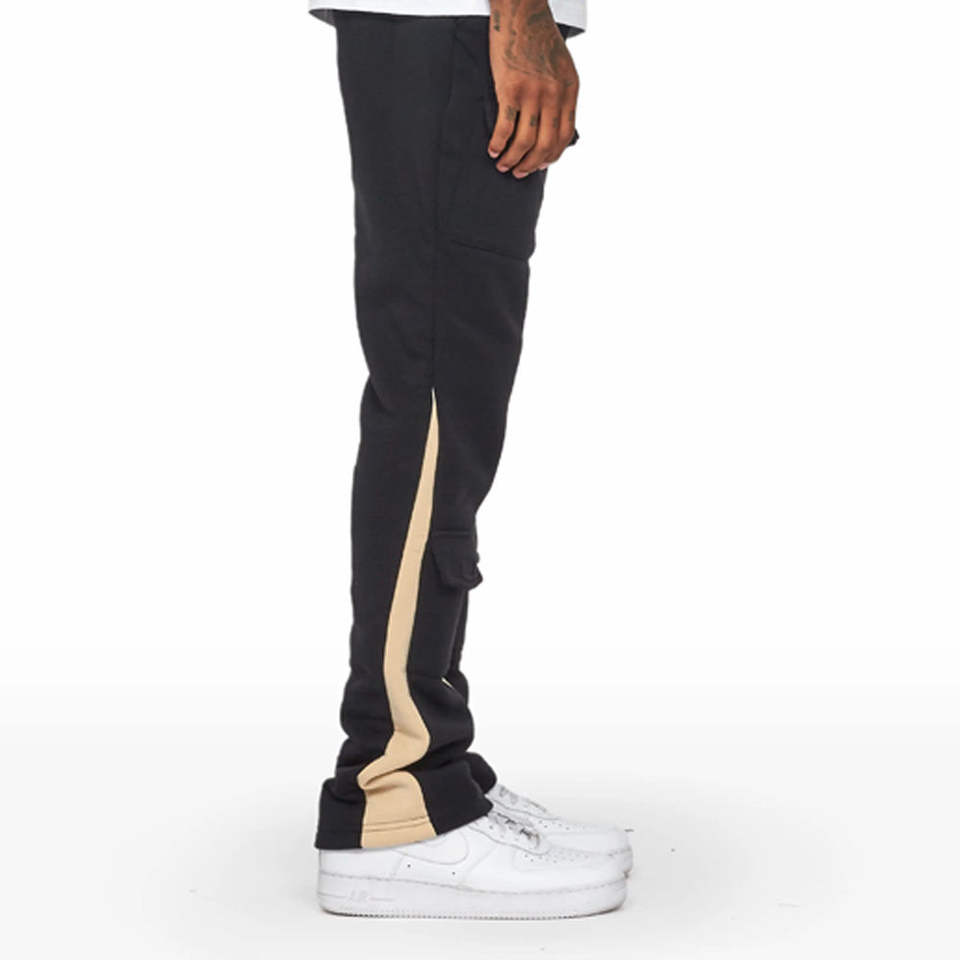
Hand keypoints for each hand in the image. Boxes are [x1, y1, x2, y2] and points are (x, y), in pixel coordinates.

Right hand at [487, 1, 579, 177]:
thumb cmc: (539, 38)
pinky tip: (492, 150)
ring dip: (513, 160)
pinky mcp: (511, 90)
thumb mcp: (562, 68)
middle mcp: (554, 95)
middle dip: (532, 165)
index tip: (540, 164)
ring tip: (504, 166)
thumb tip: (555, 122)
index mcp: (569, 91)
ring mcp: (533, 94)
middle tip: (520, 172)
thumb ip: (561, 95)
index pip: (564, 136)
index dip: (552, 156)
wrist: (522, 13)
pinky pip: (505, 128)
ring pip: (525, 142)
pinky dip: (498, 144)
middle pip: (545, 145)